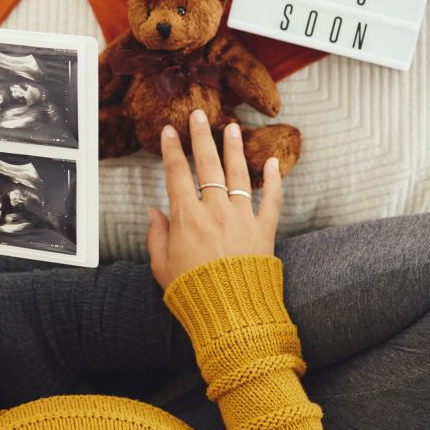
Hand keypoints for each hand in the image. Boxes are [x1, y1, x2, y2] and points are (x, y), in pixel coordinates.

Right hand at [146, 109, 281, 289]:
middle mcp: (215, 210)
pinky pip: (272, 200)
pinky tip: (274, 162)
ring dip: (234, 148)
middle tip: (199, 114)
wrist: (230, 314)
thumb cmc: (192, 293)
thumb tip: (153, 213)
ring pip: (239, 174)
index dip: (171, 150)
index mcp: (187, 218)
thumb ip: (157, 236)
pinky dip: (275, 180)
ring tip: (232, 127)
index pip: (176, 174)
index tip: (169, 131)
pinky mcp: (264, 230)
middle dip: (201, 136)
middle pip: (207, 165)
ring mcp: (241, 217)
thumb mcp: (162, 267)